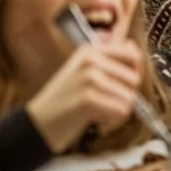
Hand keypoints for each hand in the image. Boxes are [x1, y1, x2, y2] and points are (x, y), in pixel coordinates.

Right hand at [25, 41, 143, 152]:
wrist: (37, 125)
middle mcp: (90, 60)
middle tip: (103, 107)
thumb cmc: (62, 103)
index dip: (133, 75)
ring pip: (129, 98)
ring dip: (117, 114)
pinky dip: (112, 123)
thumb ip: (107, 61)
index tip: (119, 88)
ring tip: (97, 115)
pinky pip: (121, 112)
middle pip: (134, 80)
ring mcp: (89, 78)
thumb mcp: (83, 74)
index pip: (132, 54)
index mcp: (90, 51)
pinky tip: (96, 123)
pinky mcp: (88, 98)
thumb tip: (132, 45)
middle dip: (124, 98)